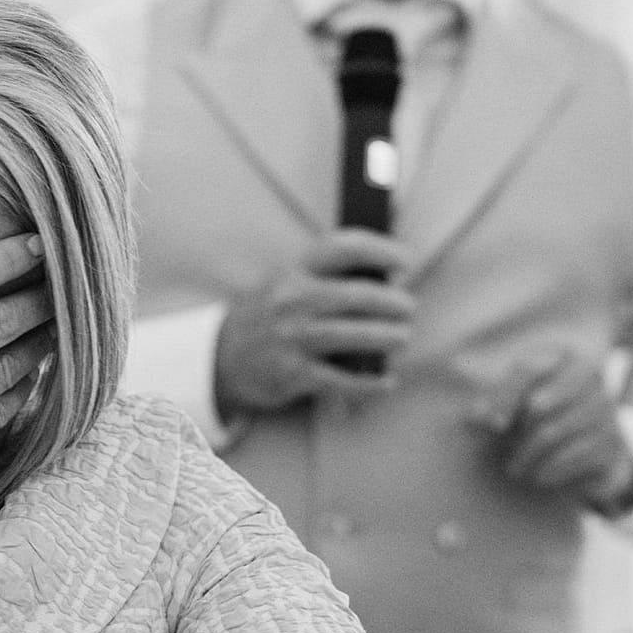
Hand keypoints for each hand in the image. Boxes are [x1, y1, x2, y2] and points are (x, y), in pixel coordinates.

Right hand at [214, 228, 414, 416]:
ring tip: (403, 337)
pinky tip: (387, 381)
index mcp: (294, 271)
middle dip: (391, 302)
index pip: (342, 248)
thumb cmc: (272, 317)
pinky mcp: (291, 374)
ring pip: (349, 335)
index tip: (406, 261)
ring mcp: (290, 338)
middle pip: (354, 295)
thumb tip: (390, 282)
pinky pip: (339, 380)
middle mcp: (291, 300)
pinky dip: (368, 383)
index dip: (381, 250)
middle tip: (409, 308)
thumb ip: (329, 279)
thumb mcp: (289, 285)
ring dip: (385, 337)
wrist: (222, 357)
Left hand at [471, 347, 632, 515]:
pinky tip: (539, 477)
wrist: (585, 444)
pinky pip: (574, 458)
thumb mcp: (513, 404)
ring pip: (553, 434)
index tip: (491, 426)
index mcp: (564, 358)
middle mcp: (591, 378)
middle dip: (516, 436)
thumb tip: (480, 418)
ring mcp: (606, 410)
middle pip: (539, 406)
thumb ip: (492, 406)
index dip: (505, 397)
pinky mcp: (613, 442)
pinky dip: (551, 471)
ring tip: (516, 469)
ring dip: (528, 457)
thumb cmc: (536, 416)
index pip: (528, 370)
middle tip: (505, 457)